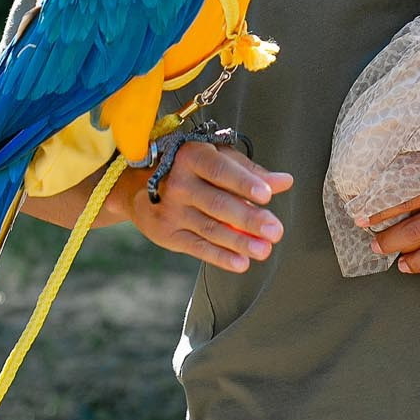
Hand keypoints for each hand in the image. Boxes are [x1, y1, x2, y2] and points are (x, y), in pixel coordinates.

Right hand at [116, 134, 291, 271]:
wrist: (135, 184)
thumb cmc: (190, 167)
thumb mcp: (216, 158)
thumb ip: (251, 172)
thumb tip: (285, 182)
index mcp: (192, 156)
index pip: (221, 170)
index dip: (243, 182)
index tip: (267, 195)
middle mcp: (178, 182)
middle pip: (218, 203)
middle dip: (249, 219)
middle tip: (276, 231)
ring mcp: (170, 210)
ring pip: (210, 229)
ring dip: (240, 242)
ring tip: (265, 250)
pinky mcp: (167, 233)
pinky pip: (197, 247)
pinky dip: (220, 256)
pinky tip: (242, 263)